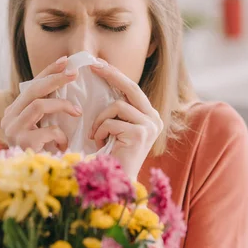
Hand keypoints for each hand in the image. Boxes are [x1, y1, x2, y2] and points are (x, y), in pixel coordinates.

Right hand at [1, 57, 80, 151]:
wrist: (35, 180)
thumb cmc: (44, 152)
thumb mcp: (44, 127)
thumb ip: (48, 109)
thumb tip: (68, 81)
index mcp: (13, 112)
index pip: (31, 85)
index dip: (48, 71)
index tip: (66, 61)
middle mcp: (9, 119)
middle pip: (32, 89)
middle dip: (55, 79)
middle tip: (74, 73)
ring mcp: (13, 131)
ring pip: (38, 105)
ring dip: (62, 105)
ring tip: (77, 112)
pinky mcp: (22, 143)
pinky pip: (47, 130)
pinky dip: (60, 135)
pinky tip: (63, 144)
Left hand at [90, 63, 162, 179]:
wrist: (116, 185)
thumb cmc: (110, 158)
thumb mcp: (114, 129)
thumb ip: (115, 110)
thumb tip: (101, 80)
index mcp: (149, 116)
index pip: (132, 89)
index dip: (115, 74)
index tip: (98, 63)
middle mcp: (154, 119)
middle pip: (130, 88)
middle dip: (110, 74)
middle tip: (93, 65)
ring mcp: (150, 126)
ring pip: (117, 106)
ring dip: (100, 121)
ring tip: (95, 136)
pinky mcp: (141, 133)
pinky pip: (112, 121)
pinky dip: (100, 131)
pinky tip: (99, 144)